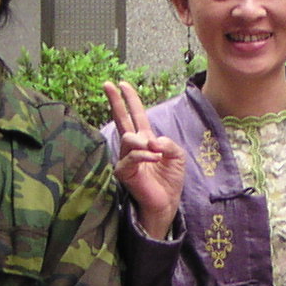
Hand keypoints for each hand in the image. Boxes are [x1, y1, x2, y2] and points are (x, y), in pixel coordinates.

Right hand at [105, 80, 185, 239]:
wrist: (166, 202)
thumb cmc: (170, 180)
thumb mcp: (177, 156)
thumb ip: (168, 143)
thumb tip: (153, 140)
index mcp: (145, 139)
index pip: (135, 115)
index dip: (130, 99)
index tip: (122, 84)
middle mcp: (133, 146)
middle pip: (122, 119)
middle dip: (116, 101)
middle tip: (108, 84)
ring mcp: (126, 158)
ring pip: (128, 138)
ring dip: (143, 142)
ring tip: (155, 153)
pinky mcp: (124, 172)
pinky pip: (131, 157)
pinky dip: (144, 155)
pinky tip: (154, 158)